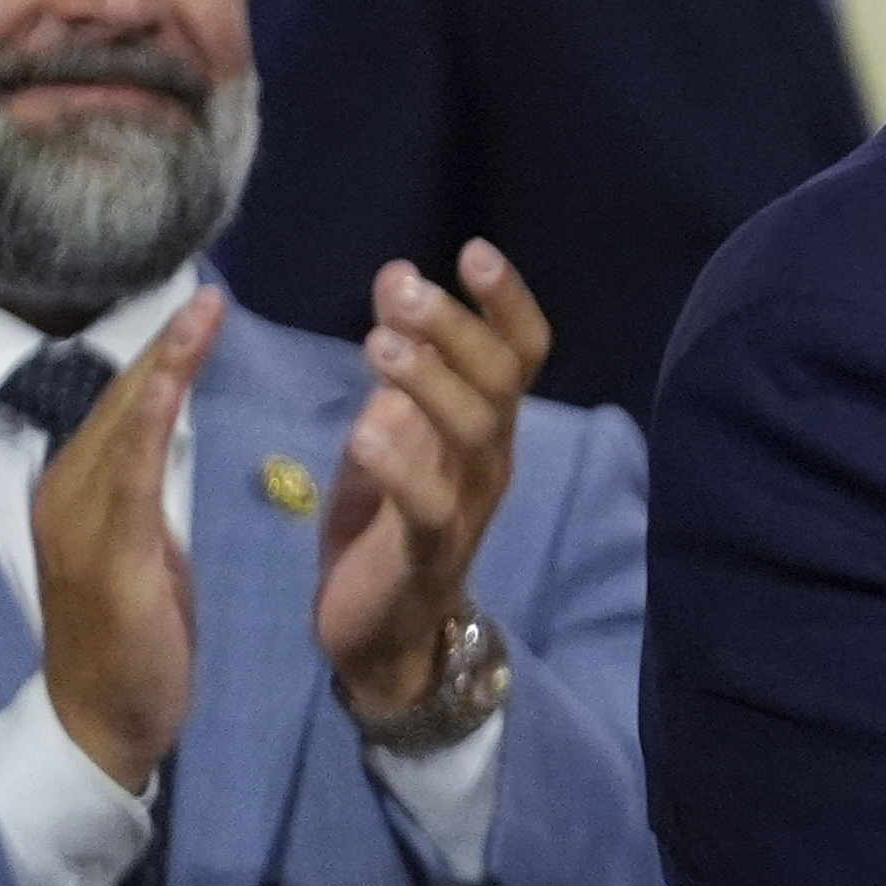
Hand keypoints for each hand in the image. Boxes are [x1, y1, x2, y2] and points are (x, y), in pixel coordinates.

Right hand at [30, 288, 219, 794]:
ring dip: (162, 367)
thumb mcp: (145, 551)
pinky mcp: (104, 557)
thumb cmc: (135, 638)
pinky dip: (148, 425)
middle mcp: (68, 496)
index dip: (163, 356)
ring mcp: (80, 524)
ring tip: (199, 314)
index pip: (129, 410)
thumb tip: (161, 439)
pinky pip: (129, 478)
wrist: (104, 720)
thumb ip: (146, 495)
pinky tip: (170, 385)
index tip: (202, 306)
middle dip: (164, 345)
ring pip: (124, 428)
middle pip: (124, 405)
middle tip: (207, 290)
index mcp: (83, 493)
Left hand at [317, 244, 548, 725]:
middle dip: (456, 329)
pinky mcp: (429, 554)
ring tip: (377, 343)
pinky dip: (399, 465)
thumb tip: (398, 276)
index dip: (507, 302)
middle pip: (501, 380)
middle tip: (405, 289)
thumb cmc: (386, 523)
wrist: (383, 633)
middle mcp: (491, 458)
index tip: (472, 252)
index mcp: (485, 426)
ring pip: (474, 431)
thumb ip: (399, 365)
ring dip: (430, 381)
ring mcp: (467, 506)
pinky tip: (365, 428)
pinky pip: (427, 505)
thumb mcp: (389, 430)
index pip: (520, 352)